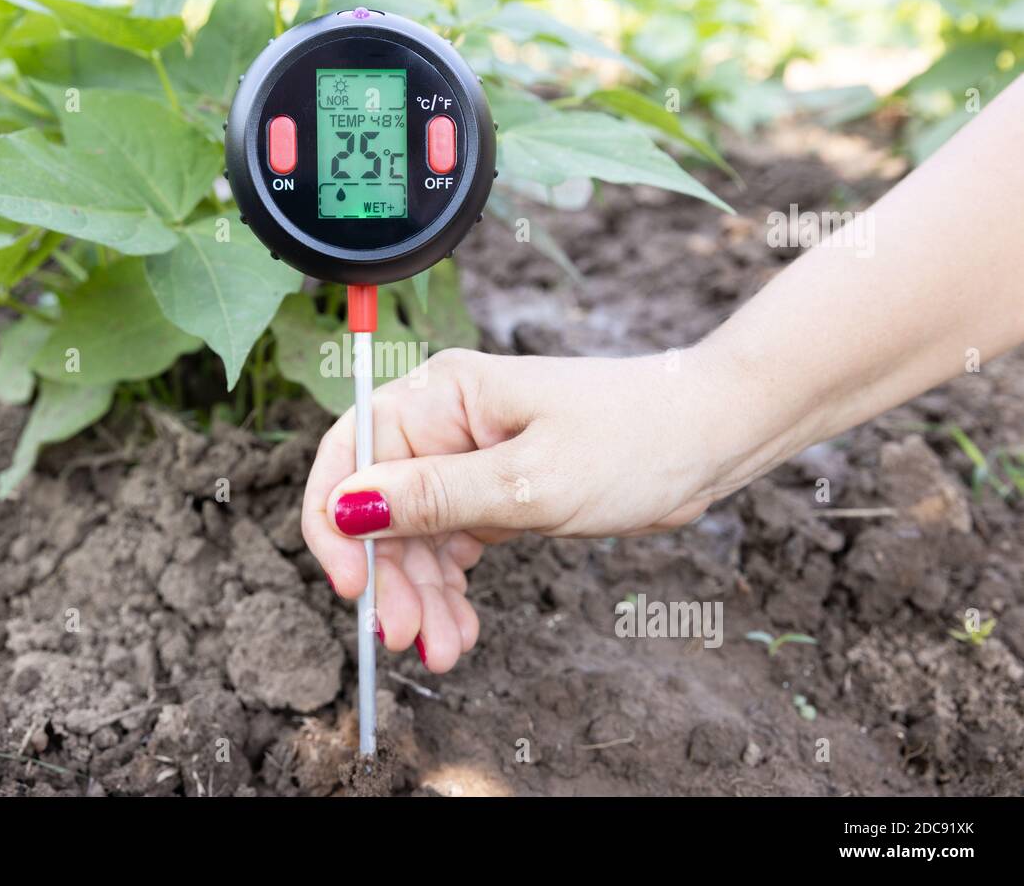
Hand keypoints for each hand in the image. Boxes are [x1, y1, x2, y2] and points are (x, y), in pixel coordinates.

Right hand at [301, 347, 738, 671]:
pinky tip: (460, 628)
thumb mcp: (529, 480)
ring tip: (444, 650)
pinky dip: (450, 591)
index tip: (351, 587)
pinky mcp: (493, 491)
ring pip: (414, 538)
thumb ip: (434, 497)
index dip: (336, 523)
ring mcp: (466, 459)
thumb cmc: (632, 438)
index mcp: (440, 396)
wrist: (709, 438)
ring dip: (422, 597)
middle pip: (380, 508)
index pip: (351, 454)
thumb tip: (347, 507)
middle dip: (389, 578)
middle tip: (406, 639)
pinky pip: (450, 547)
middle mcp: (443, 424)